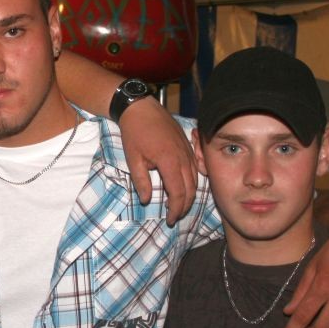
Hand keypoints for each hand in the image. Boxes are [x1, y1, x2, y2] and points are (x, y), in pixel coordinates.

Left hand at [117, 97, 195, 222]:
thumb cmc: (135, 132)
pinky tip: (185, 188)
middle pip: (190, 189)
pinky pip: (195, 168)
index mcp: (169, 162)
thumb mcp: (133, 159)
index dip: (175, 209)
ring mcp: (188, 151)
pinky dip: (192, 182)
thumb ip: (141, 181)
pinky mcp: (188, 147)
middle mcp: (183, 157)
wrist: (141, 108)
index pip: (178, 192)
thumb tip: (147, 200)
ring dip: (189, 196)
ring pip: (195, 179)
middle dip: (184, 206)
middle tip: (174, 217)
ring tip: (179, 206)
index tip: (169, 219)